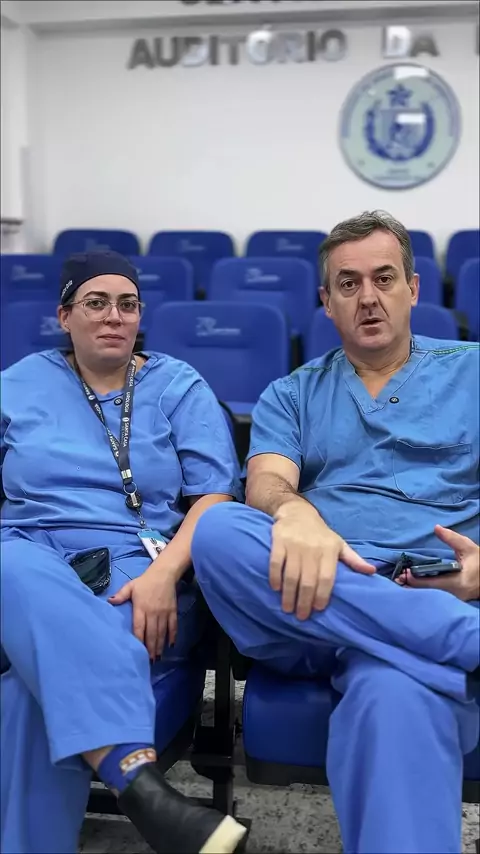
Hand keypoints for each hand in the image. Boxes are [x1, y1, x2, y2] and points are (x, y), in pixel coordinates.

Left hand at [109, 567, 177, 659]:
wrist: (164, 573)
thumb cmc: (145, 581)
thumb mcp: (130, 586)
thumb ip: (120, 595)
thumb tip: (109, 601)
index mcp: (141, 608)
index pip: (139, 627)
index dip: (139, 640)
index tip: (138, 651)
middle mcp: (153, 612)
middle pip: (151, 633)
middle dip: (151, 648)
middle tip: (149, 661)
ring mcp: (164, 613)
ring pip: (162, 632)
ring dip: (160, 646)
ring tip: (158, 658)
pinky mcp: (172, 611)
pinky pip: (173, 626)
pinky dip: (172, 636)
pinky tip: (170, 645)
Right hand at [270, 500, 375, 619]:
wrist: (297, 512)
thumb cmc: (320, 533)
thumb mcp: (339, 544)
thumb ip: (353, 560)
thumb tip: (372, 572)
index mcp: (329, 550)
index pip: (327, 578)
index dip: (322, 595)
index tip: (318, 609)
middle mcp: (312, 548)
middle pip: (308, 580)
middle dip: (304, 601)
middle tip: (301, 616)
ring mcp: (294, 545)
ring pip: (291, 575)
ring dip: (289, 595)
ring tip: (288, 608)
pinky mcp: (279, 541)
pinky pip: (275, 563)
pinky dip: (275, 577)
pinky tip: (276, 589)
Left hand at [401, 526, 479, 600]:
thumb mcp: (468, 548)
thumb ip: (452, 538)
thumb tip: (436, 528)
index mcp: (457, 582)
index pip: (431, 583)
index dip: (415, 579)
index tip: (403, 573)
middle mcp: (454, 594)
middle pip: (428, 592)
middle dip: (412, 585)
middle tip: (397, 578)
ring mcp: (454, 599)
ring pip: (430, 595)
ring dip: (417, 587)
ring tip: (402, 581)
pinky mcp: (453, 600)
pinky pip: (435, 596)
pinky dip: (424, 590)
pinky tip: (414, 585)